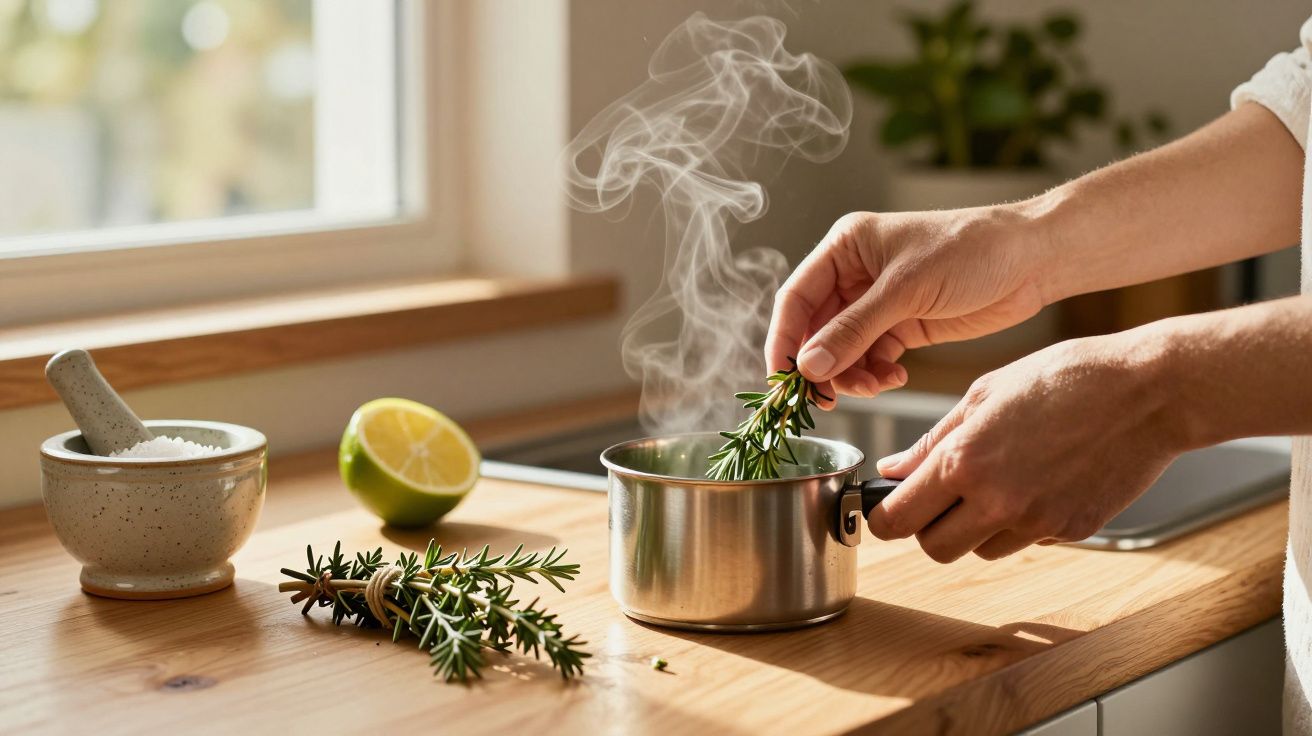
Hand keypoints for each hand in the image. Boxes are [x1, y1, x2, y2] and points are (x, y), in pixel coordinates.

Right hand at [766, 207, 1048, 405]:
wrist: (1032, 260)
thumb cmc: (971, 251)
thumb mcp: (906, 290)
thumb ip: (854, 330)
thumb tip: (809, 366)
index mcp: (845, 247)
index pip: (796, 298)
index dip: (784, 340)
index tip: (783, 380)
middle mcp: (854, 274)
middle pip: (816, 330)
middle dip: (822, 366)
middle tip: (828, 398)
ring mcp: (877, 302)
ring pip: (842, 350)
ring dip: (850, 375)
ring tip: (875, 386)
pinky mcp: (902, 325)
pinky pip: (871, 358)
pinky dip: (875, 374)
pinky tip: (894, 377)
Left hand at [868, 333, 1184, 561]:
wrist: (1149, 392)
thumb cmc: (1067, 378)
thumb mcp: (985, 394)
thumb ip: (933, 440)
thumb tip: (893, 470)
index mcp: (965, 462)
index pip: (897, 520)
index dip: (884, 517)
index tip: (886, 507)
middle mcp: (997, 501)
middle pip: (934, 549)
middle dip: (929, 528)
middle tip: (940, 496)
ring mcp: (1037, 522)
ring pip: (980, 550)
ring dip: (976, 527)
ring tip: (1000, 479)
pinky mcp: (1072, 531)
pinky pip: (1027, 541)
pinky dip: (1021, 522)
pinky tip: (1039, 480)